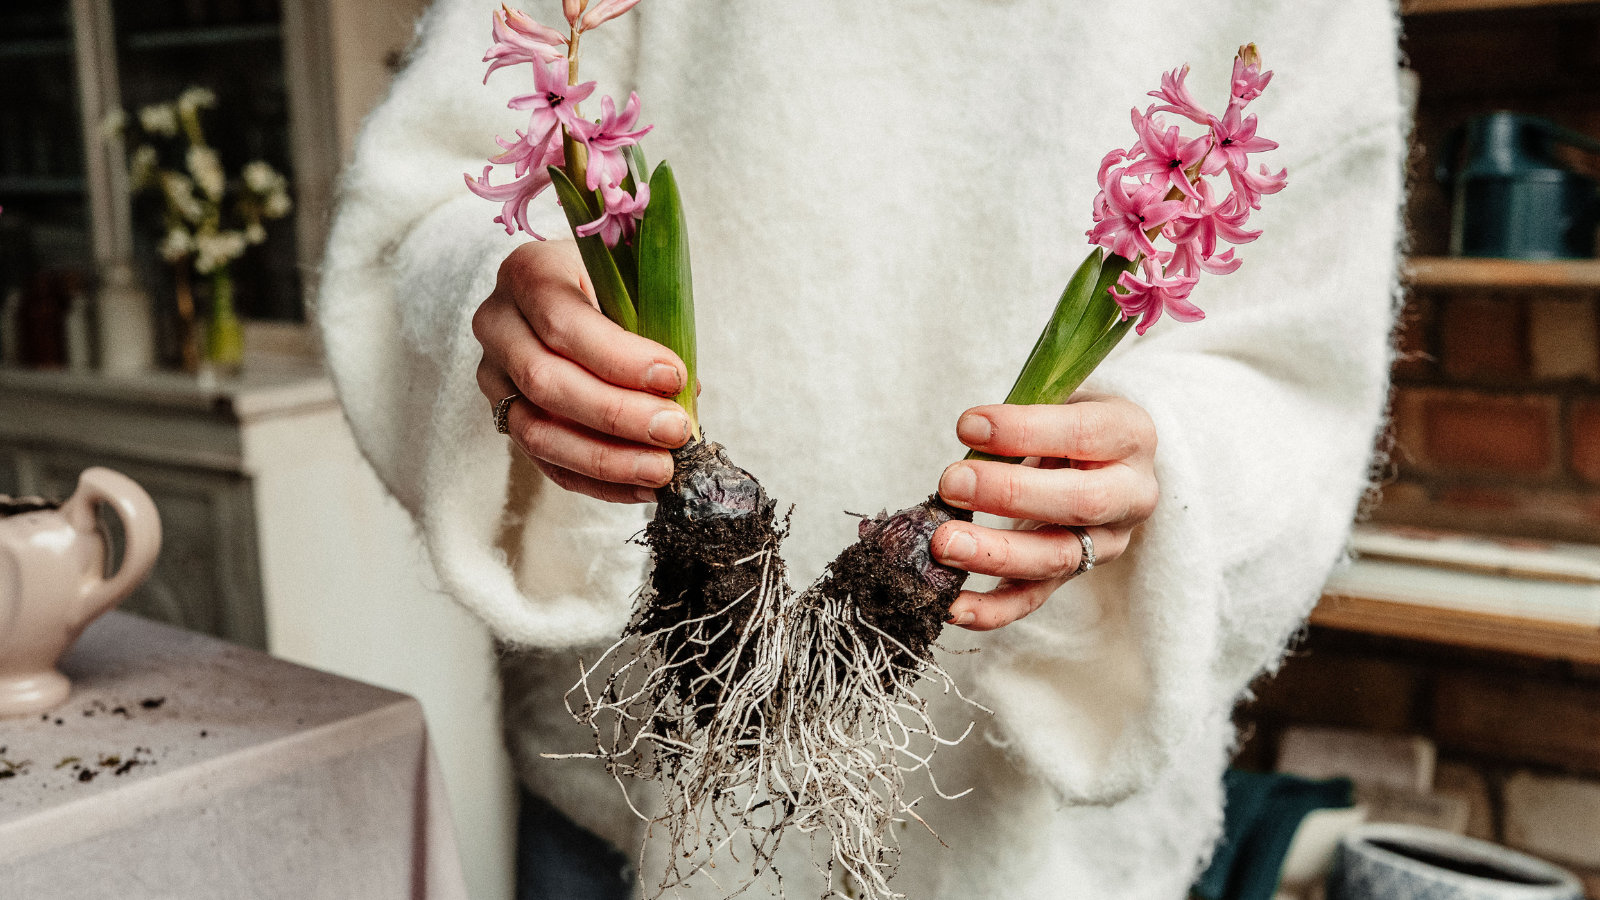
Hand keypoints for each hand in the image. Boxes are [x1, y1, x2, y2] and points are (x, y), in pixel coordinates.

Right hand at [473, 240, 691, 503]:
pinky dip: (597, 481)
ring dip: (606, 459)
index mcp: (529, 273)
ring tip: (661, 468)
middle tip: (674, 430)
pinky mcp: (505, 418)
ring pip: (537, 432)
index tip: (674, 376)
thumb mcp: (630, 285)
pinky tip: (641, 485)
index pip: (563, 322)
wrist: (565, 294)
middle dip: (616, 414)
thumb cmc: (609, 286)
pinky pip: (546, 462)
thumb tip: (685, 397)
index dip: (619, 357)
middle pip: (545, 381)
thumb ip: (654, 330)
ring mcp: (494, 376)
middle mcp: (498, 324)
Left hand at [931, 393, 1157, 630]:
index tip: (968, 426)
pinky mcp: (1074, 577)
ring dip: (994, 554)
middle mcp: (1130, 495)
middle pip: (1081, 503)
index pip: (1083, 433)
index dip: (1024, 431)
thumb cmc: (1070, 425)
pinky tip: (952, 606)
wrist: (1100, 460)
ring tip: (943, 543)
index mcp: (1131, 436)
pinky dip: (991, 610)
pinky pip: (1034, 598)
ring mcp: (1106, 543)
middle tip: (951, 483)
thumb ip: (1022, 420)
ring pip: (1057, 558)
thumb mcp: (1059, 403)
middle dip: (1010, 494)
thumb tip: (971, 436)